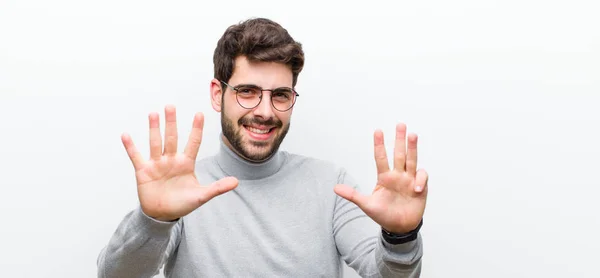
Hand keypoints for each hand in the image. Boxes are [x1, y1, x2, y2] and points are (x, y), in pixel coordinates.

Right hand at [121, 105, 237, 220]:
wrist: (163, 214)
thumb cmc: (183, 203)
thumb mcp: (201, 196)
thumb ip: (217, 188)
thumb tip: (236, 181)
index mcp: (186, 163)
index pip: (193, 142)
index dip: (196, 129)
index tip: (199, 114)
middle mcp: (171, 160)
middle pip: (172, 138)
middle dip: (171, 123)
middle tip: (170, 106)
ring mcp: (157, 164)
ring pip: (155, 143)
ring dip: (154, 129)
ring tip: (153, 114)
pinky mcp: (143, 171)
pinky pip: (136, 156)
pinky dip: (130, 146)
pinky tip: (126, 135)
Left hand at [334, 123, 427, 233]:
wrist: (399, 228)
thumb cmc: (384, 215)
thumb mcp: (367, 205)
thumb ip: (352, 195)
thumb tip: (335, 188)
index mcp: (384, 177)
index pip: (381, 157)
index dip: (379, 144)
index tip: (377, 131)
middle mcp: (397, 175)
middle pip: (399, 154)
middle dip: (399, 139)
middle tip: (400, 124)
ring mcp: (409, 180)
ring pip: (411, 160)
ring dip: (412, 148)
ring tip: (412, 135)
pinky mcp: (420, 187)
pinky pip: (421, 177)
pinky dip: (420, 179)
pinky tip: (416, 188)